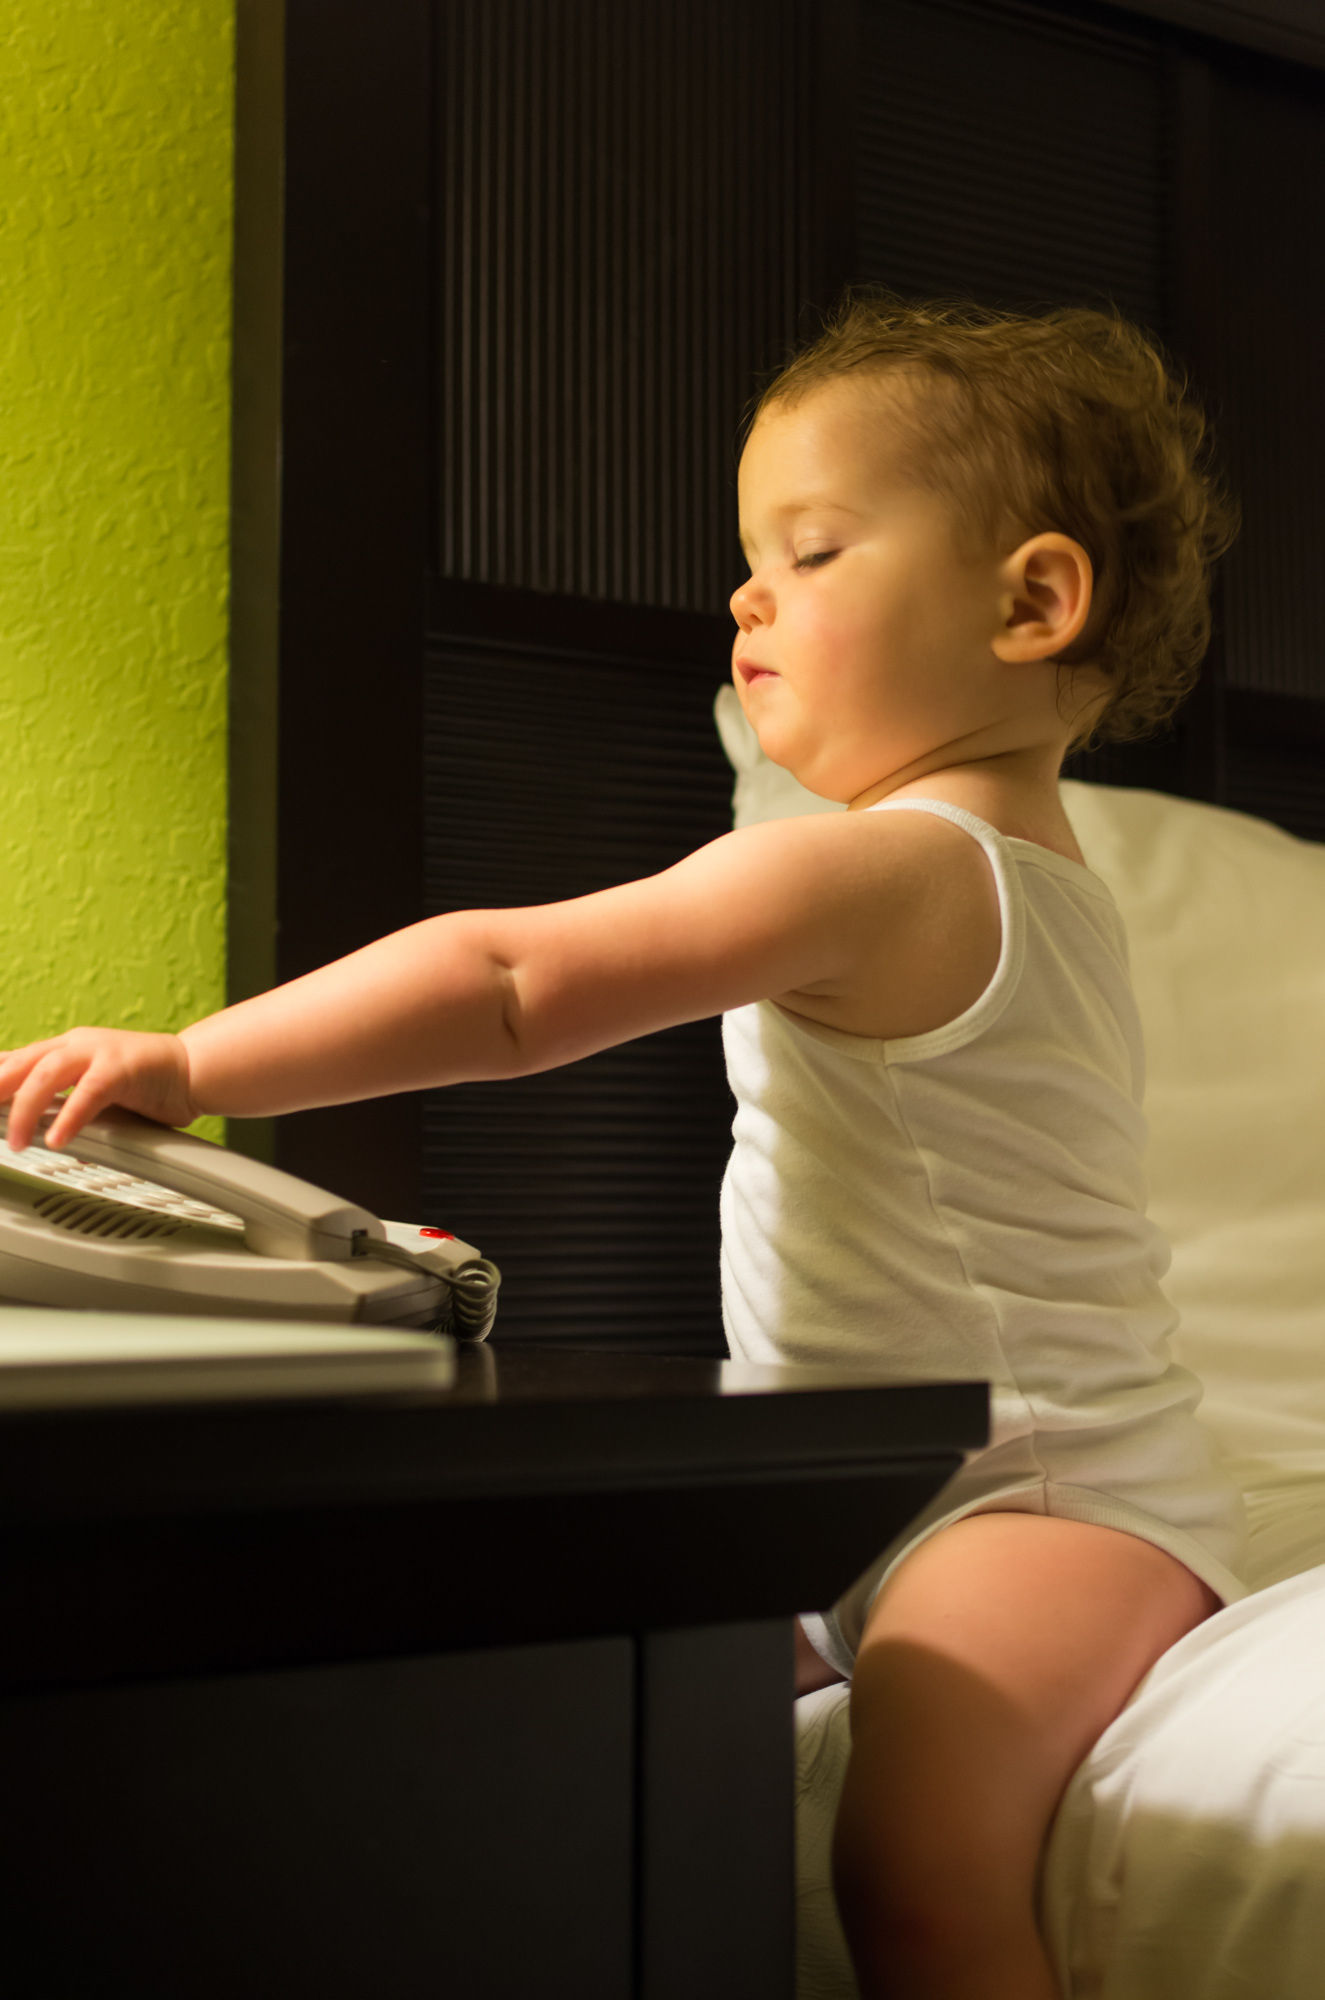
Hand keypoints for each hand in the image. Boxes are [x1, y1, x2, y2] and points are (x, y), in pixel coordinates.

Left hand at [0, 1029, 197, 1152]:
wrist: (194, 1070)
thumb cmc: (147, 1083)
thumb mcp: (92, 1091)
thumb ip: (64, 1104)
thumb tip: (35, 1132)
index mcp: (65, 1049)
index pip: (14, 1061)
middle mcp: (76, 1045)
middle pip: (20, 1063)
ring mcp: (99, 1052)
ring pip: (46, 1074)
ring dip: (25, 1110)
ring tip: (18, 1142)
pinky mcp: (123, 1067)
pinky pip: (88, 1093)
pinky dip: (70, 1117)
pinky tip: (58, 1140)